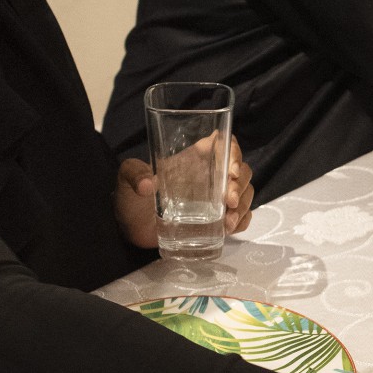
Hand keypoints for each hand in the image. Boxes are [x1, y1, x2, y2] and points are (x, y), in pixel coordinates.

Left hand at [115, 137, 255, 248]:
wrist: (129, 229)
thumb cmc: (131, 197)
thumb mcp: (126, 178)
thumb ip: (134, 174)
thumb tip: (147, 186)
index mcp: (195, 158)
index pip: (225, 144)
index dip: (234, 154)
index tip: (231, 172)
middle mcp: (210, 175)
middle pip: (242, 171)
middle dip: (240, 186)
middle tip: (229, 202)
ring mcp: (216, 199)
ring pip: (245, 194)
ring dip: (242, 207)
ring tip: (228, 223)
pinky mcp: (216, 220)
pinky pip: (240, 216)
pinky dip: (242, 222)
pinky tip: (231, 229)